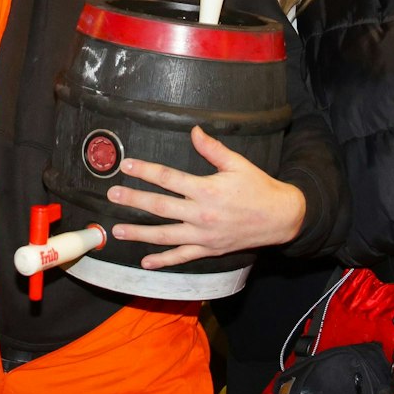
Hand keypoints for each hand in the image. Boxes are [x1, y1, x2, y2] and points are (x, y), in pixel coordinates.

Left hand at [106, 126, 305, 268]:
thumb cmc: (258, 188)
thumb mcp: (238, 164)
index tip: (127, 166)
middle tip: (112, 196)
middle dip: (133, 201)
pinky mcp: (209, 250)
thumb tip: (194, 131)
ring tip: (117, 231)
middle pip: (160, 207)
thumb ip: (212, 148)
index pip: (169, 179)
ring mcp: (204, 236)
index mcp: (207, 190)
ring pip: (165, 235)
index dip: (145, 171)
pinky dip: (163, 261)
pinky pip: (182, 257)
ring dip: (139, 234)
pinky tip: (146, 262)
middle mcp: (201, 215)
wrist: (281, 218)